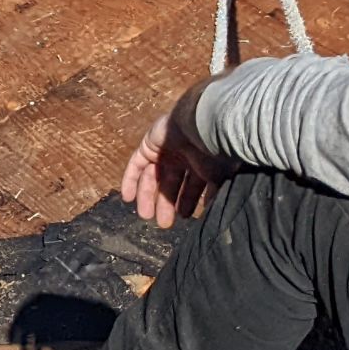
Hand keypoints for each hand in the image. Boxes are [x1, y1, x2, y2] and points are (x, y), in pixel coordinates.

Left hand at [123, 83, 225, 228]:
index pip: (192, 185)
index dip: (187, 201)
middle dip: (167, 203)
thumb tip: (214, 210)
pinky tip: (128, 198)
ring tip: (146, 216)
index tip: (184, 217)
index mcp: (203, 162)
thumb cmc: (218, 151)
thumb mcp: (220, 177)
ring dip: (148, 196)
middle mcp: (185, 155)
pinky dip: (130, 180)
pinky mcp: (149, 143)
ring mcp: (166, 149)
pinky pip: (136, 164)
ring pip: (154, 176)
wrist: (205, 125)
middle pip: (171, 183)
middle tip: (163, 223)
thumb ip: (214, 193)